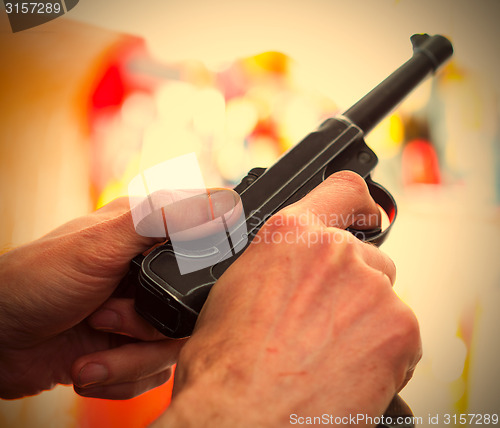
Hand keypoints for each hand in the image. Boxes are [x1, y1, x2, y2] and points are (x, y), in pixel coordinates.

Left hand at [0, 189, 236, 399]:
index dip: (202, 273)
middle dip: (147, 328)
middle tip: (105, 318)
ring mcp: (140, 314)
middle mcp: (150, 274)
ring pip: (172, 348)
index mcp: (148, 236)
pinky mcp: (128, 348)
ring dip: (127, 358)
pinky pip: (151, 374)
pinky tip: (85, 366)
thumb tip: (224, 201)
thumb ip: (161, 219)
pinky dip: (118, 377)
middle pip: (192, 309)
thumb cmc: (35, 281)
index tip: (169, 291)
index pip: (205, 248)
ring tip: (87, 350)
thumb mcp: (99, 244)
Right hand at [157, 171, 421, 426]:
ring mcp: (371, 288)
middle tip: (325, 322)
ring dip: (365, 319)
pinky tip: (349, 372)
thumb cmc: (224, 363)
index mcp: (290, 233)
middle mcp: (335, 250)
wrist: (238, 417)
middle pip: (366, 257)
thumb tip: (287, 267)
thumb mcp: (235, 289)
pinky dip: (384, 352)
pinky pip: (401, 333)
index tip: (366, 214)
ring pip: (383, 296)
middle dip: (351, 285)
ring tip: (331, 353)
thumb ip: (274, 263)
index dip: (358, 204)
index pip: (343, 189)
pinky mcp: (399, 329)